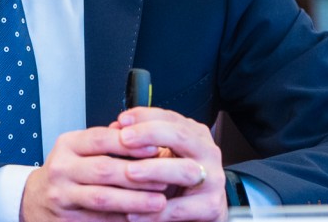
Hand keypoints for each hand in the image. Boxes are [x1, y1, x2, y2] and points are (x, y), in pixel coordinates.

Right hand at [19, 125, 171, 221]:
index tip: (156, 147)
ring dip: (134, 201)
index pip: (100, 138)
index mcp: (67, 145)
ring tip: (159, 202)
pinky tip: (141, 218)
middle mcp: (61, 169)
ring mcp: (61, 196)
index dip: (129, 144)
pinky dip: (122, 220)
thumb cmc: (67, 171)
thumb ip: (107, 143)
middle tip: (165, 178)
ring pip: (102, 198)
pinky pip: (98, 221)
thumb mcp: (79, 149)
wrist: (35, 200)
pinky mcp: (66, 221)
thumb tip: (147, 139)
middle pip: (103, 169)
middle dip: (138, 175)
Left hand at [114, 107, 228, 221]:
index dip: (145, 116)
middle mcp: (207, 151)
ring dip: (155, 170)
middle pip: (180, 136)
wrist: (204, 209)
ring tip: (130, 172)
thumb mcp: (164, 155)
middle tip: (125, 139)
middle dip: (150, 134)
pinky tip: (134, 213)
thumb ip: (142, 141)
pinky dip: (156, 212)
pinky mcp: (211, 206)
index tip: (122, 120)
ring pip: (185, 170)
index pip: (170, 117)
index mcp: (195, 134)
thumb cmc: (179, 178)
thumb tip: (115, 127)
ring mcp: (213, 179)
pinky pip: (181, 208)